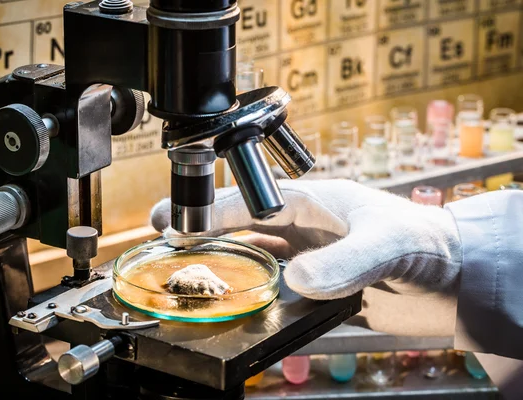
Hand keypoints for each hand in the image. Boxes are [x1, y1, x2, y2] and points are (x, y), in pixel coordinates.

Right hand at [151, 179, 462, 335]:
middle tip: (164, 239)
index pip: (252, 202)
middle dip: (203, 231)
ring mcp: (308, 260)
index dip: (213, 210)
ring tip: (187, 273)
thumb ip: (345, 260)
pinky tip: (236, 305)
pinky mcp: (317, 290)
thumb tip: (296, 278)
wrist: (454, 280)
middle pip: (242, 227)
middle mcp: (304, 229)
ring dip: (223, 263)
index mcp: (314, 203)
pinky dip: (253, 295)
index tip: (178, 222)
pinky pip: (275, 292)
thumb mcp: (387, 245)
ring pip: (253, 258)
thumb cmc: (427, 245)